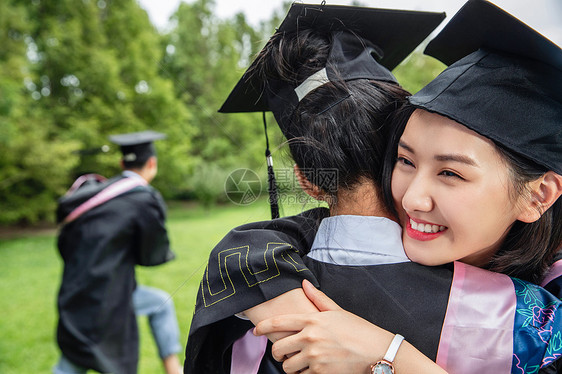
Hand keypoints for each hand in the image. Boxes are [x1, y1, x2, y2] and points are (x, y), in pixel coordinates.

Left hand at [254, 280, 393, 373]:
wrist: (377, 352)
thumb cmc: (358, 330)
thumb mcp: (337, 311)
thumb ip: (318, 299)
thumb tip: (304, 284)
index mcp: (312, 320)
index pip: (278, 323)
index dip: (263, 327)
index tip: (256, 331)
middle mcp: (310, 337)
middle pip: (278, 348)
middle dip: (278, 353)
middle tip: (283, 354)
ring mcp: (314, 357)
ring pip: (287, 367)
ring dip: (291, 366)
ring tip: (300, 363)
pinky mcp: (320, 373)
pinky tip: (313, 369)